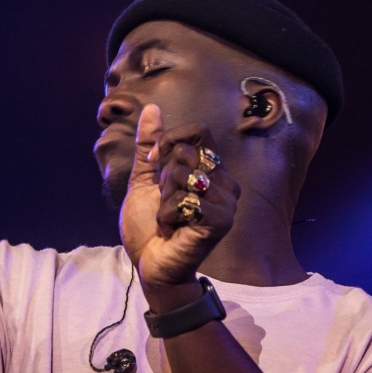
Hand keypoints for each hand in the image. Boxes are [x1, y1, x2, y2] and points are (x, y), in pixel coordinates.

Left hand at [120, 104, 240, 291]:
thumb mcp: (144, 179)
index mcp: (211, 169)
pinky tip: (172, 230)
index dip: (170, 141)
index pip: (199, 132)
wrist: (151, 264)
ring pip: (185, 175)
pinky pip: (186, 200)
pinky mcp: (220, 221)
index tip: (154, 163)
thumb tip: (152, 108)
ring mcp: (226, 202)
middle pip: (187, 153)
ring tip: (171, 218)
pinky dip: (167, 215)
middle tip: (166, 203)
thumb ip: (149, 146)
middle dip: (164, 178)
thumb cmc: (149, 226)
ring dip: (165, 199)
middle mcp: (225, 182)